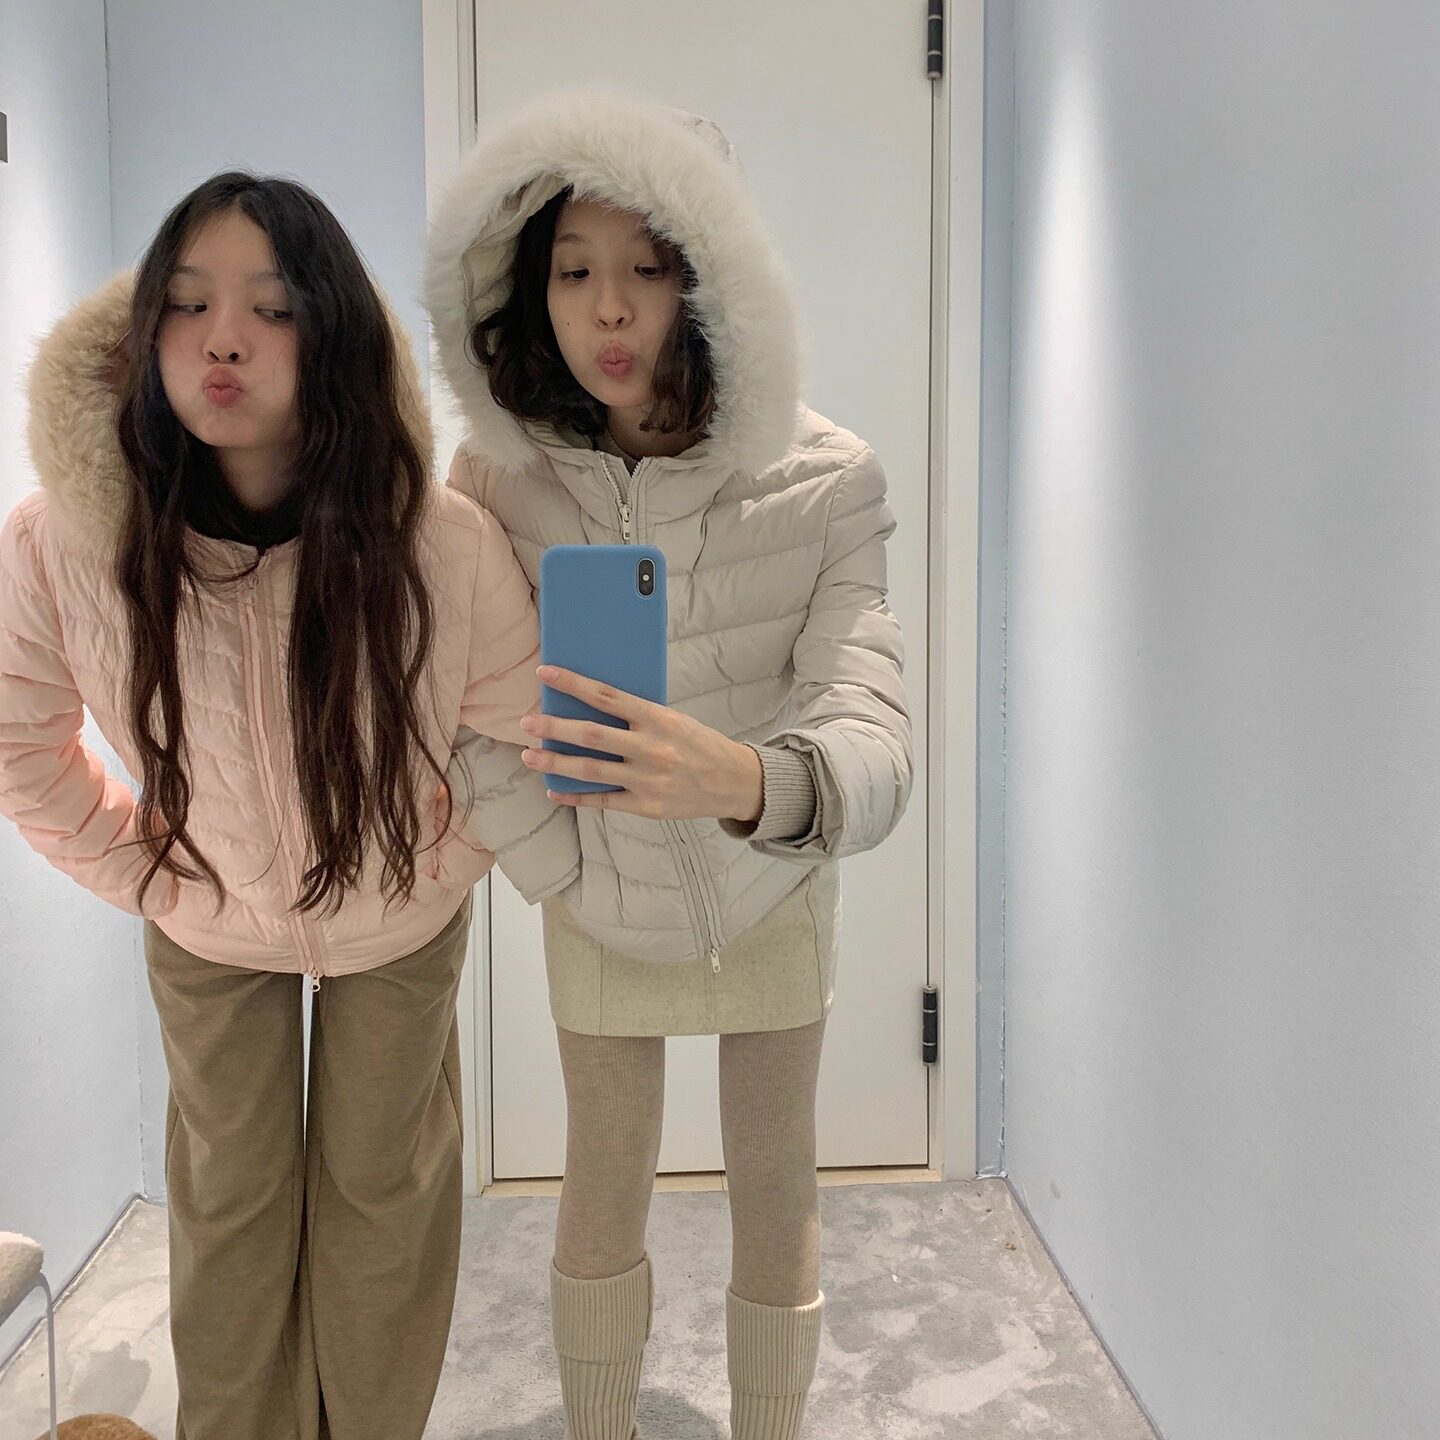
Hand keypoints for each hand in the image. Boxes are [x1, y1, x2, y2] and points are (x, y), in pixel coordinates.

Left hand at [520, 665, 763, 821]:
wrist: (733, 782)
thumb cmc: (699, 744)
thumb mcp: (674, 720)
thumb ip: (638, 716)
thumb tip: (590, 706)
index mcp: (659, 719)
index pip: (607, 696)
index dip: (573, 684)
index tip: (545, 674)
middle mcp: (651, 748)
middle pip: (591, 735)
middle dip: (554, 728)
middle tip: (526, 722)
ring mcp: (648, 780)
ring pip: (590, 770)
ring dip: (555, 763)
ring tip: (529, 755)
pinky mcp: (646, 806)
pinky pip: (603, 800)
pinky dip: (576, 797)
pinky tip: (554, 791)